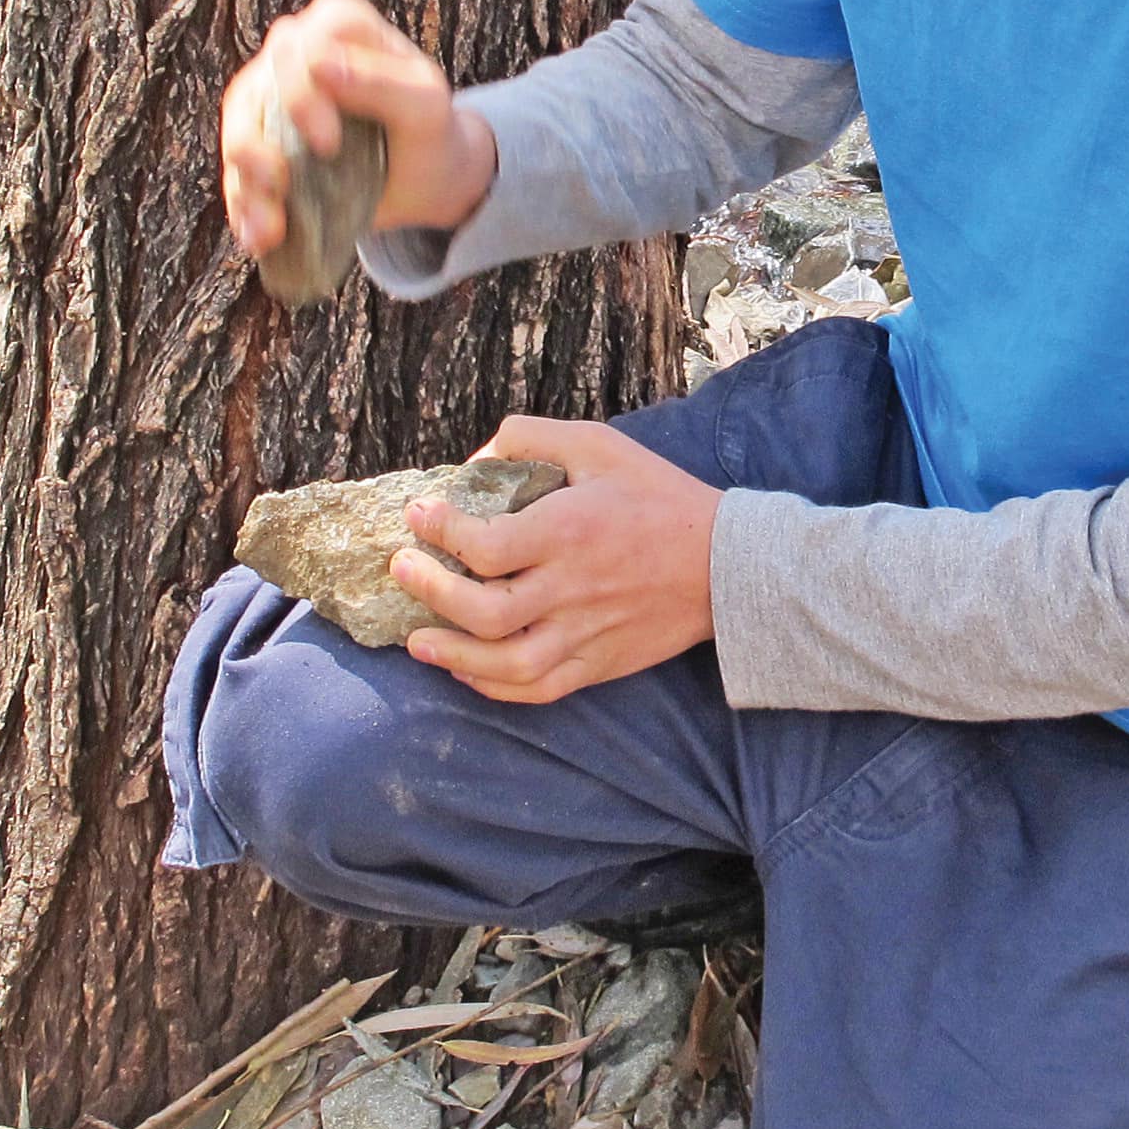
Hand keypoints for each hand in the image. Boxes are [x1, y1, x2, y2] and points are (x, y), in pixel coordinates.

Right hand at [219, 0, 499, 255]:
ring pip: (237, 128)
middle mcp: (296, 51)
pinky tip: (259, 236)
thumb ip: (382, 80)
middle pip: (256, 84)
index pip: (301, 45)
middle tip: (285, 181)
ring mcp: (270, 96)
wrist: (425, 179)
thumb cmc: (429, 129)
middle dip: (261, 140)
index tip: (328, 143)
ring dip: (246, 182)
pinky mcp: (260, 142)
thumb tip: (320, 65)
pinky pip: (236, 171)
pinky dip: (245, 206)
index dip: (303, 94)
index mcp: (340, 25)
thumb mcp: (426, 105)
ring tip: (269, 227)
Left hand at [391, 418, 718, 702]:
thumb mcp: (601, 445)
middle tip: (403, 568)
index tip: (419, 515)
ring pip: (504, 663)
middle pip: (482, 610)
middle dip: (429, 590)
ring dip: (450, 654)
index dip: (439, 531)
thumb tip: (477, 459)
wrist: (725, 565)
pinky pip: (537, 689)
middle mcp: (572, 588)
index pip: (485, 545)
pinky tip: (466, 670)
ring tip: (416, 639)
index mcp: (570, 531)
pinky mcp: (597, 664)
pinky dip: (493, 686)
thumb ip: (534, 439)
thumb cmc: (659, 498)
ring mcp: (585, 633)